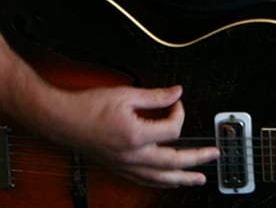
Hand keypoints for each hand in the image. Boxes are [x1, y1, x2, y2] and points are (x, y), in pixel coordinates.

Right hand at [46, 84, 219, 187]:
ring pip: (159, 178)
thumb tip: (177, 93)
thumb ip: (155, 96)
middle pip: (173, 162)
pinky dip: (160, 182)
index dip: (179, 113)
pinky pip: (144, 180)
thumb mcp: (126, 94)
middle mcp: (132, 155)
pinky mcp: (118, 168)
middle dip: (197, 159)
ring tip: (198, 179)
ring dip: (182, 179)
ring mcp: (124, 165)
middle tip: (214, 156)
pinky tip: (168, 181)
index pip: (173, 129)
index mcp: (136, 135)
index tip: (176, 103)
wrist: (61, 120)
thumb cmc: (88, 107)